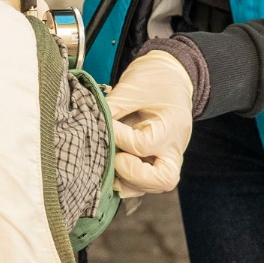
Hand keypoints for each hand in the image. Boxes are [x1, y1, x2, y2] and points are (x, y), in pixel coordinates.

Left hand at [108, 50, 195, 196]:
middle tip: (116, 157)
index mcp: (172, 126)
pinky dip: (127, 181)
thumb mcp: (132, 87)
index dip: (118, 138)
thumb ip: (112, 109)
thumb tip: (89, 124)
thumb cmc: (154, 78)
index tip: (105, 124)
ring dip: (129, 181)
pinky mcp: (157, 160)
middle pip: (164, 179)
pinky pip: (145, 182)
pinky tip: (111, 167)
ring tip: (109, 163)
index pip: (143, 145)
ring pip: (154, 186)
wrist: (172, 75)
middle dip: (134, 174)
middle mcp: (174, 148)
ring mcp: (167, 157)